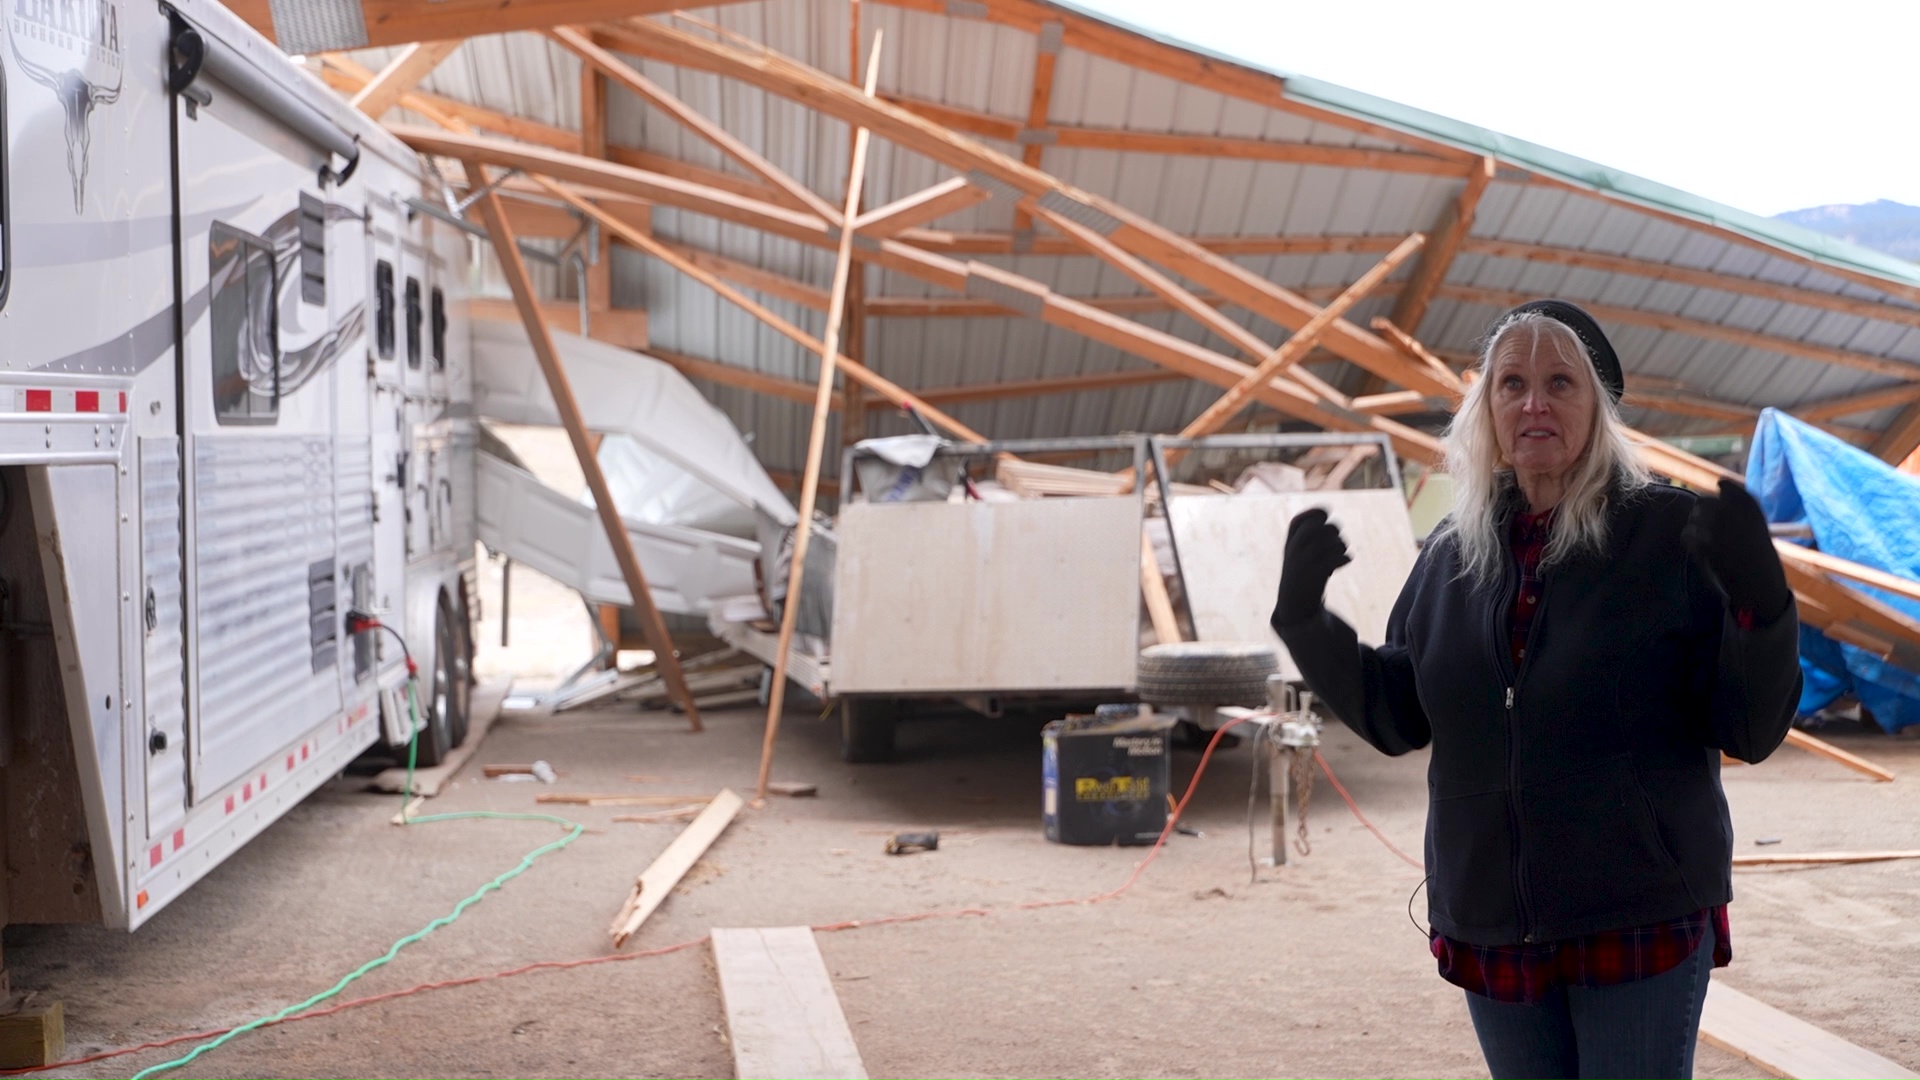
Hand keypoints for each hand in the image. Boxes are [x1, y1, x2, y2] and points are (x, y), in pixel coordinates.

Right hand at [1272, 508, 1351, 627]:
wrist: (1293, 602)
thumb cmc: (1299, 570)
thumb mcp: (1295, 547)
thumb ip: (1307, 528)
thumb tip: (1324, 511)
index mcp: (1289, 541)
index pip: (1303, 519)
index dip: (1318, 514)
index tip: (1324, 518)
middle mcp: (1294, 550)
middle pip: (1323, 528)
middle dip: (1334, 531)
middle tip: (1334, 541)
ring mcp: (1304, 563)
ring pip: (1334, 543)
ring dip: (1341, 546)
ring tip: (1339, 554)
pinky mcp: (1316, 576)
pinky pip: (1337, 559)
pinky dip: (1345, 558)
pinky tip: (1344, 562)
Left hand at [1683, 478, 1790, 621]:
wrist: (1761, 584)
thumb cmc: (1758, 555)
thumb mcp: (1756, 526)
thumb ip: (1740, 505)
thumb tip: (1720, 483)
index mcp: (1752, 509)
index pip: (1727, 486)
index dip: (1720, 489)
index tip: (1719, 493)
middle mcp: (1737, 514)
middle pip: (1704, 501)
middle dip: (1700, 510)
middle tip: (1704, 523)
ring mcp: (1722, 529)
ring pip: (1693, 517)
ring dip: (1694, 526)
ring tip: (1703, 537)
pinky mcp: (1708, 546)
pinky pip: (1687, 534)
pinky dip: (1689, 541)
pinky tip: (1699, 549)